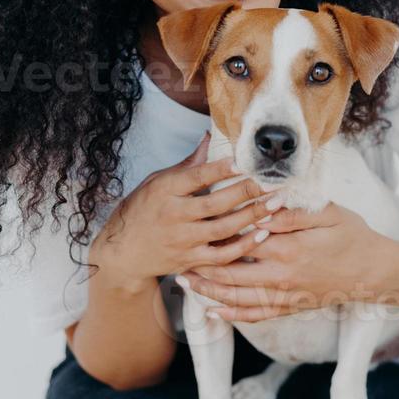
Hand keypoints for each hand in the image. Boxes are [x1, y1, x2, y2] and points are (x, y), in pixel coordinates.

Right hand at [90, 132, 284, 294]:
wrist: (123, 252)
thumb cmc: (142, 210)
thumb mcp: (158, 182)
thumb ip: (187, 165)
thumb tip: (209, 138)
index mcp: (165, 191)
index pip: (196, 177)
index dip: (220, 169)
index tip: (243, 161)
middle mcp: (173, 216)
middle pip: (216, 204)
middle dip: (247, 192)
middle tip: (272, 182)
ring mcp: (182, 240)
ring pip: (224, 229)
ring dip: (253, 216)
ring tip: (276, 204)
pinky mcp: (190, 260)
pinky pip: (222, 255)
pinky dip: (244, 245)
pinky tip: (262, 234)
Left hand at [178, 202, 394, 321]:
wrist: (375, 273)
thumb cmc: (354, 237)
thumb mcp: (328, 213)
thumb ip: (294, 212)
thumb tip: (265, 206)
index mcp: (288, 247)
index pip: (242, 241)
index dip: (217, 235)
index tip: (196, 228)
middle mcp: (281, 275)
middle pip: (231, 273)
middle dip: (202, 268)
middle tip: (177, 260)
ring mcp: (286, 295)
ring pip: (238, 298)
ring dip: (209, 292)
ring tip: (186, 284)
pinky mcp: (292, 308)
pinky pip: (257, 315)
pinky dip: (233, 315)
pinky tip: (215, 312)